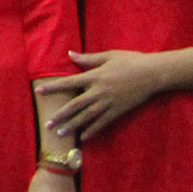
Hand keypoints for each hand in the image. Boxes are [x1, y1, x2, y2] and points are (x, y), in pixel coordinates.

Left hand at [49, 50, 168, 140]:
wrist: (153, 74)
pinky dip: (93, 130)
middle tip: (47, 124)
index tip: (39, 92)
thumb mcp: (108, 56)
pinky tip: (84, 137)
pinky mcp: (118, 110)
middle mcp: (99, 92)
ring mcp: (109, 103)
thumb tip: (70, 54)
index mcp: (94, 76)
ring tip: (60, 133)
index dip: (53, 87)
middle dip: (60, 115)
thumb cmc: (130, 61)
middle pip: (75, 105)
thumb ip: (88, 58)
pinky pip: (103, 122)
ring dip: (73, 125)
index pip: (69, 83)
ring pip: (87, 117)